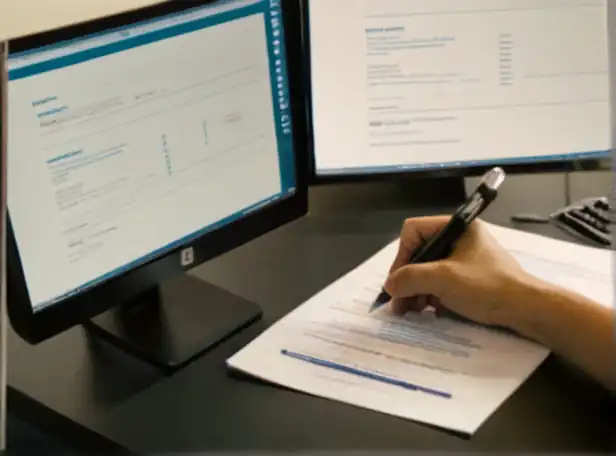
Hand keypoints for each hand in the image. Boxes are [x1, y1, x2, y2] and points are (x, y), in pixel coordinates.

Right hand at [384, 216, 530, 325]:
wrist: (526, 310)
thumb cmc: (486, 287)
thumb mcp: (442, 279)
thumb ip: (410, 277)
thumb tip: (389, 285)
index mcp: (456, 227)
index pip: (414, 231)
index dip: (402, 255)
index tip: (398, 281)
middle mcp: (459, 239)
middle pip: (419, 253)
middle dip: (407, 278)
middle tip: (399, 302)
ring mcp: (465, 259)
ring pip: (428, 270)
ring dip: (416, 290)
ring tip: (410, 311)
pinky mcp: (470, 278)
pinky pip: (441, 282)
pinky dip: (430, 295)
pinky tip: (428, 311)